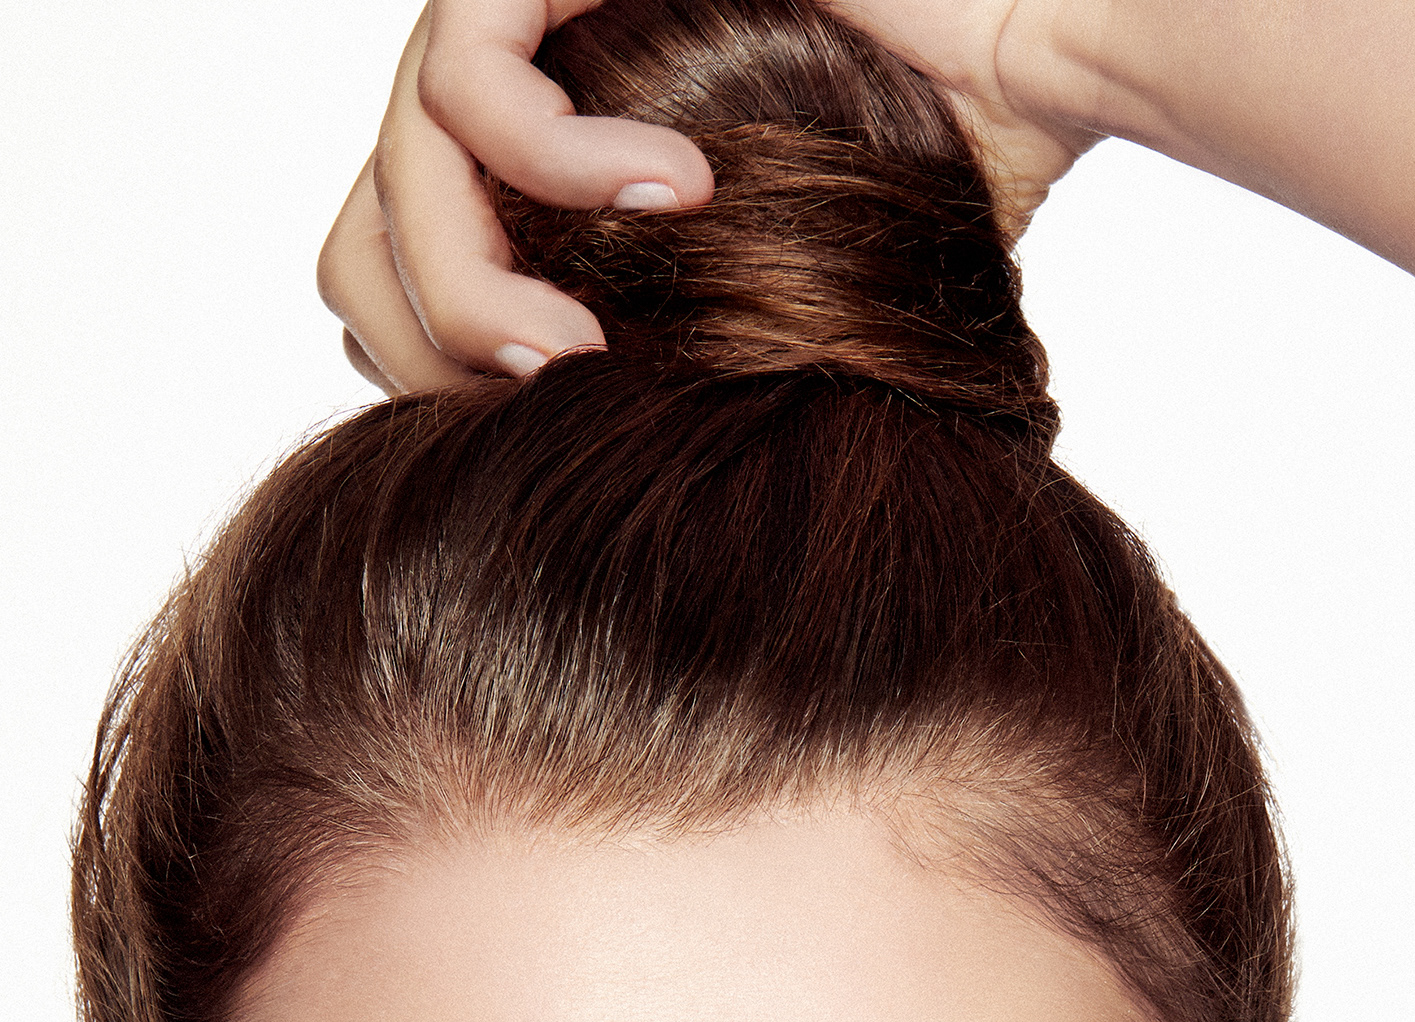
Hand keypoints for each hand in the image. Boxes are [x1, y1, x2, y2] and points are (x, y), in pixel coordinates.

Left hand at [319, 0, 1096, 394]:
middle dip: (429, 340)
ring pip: (399, 160)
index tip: (546, 431)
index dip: (433, 374)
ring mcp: (539, 8)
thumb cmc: (953, 179)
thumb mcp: (792, 333)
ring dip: (473, 282)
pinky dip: (545, 154)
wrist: (1050, 36)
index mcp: (555, 182)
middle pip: (363, 226)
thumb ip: (686, 397)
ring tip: (587, 341)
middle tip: (556, 390)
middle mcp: (530, 89)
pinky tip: (681, 191)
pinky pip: (465, 62)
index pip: (401, 284)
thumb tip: (586, 573)